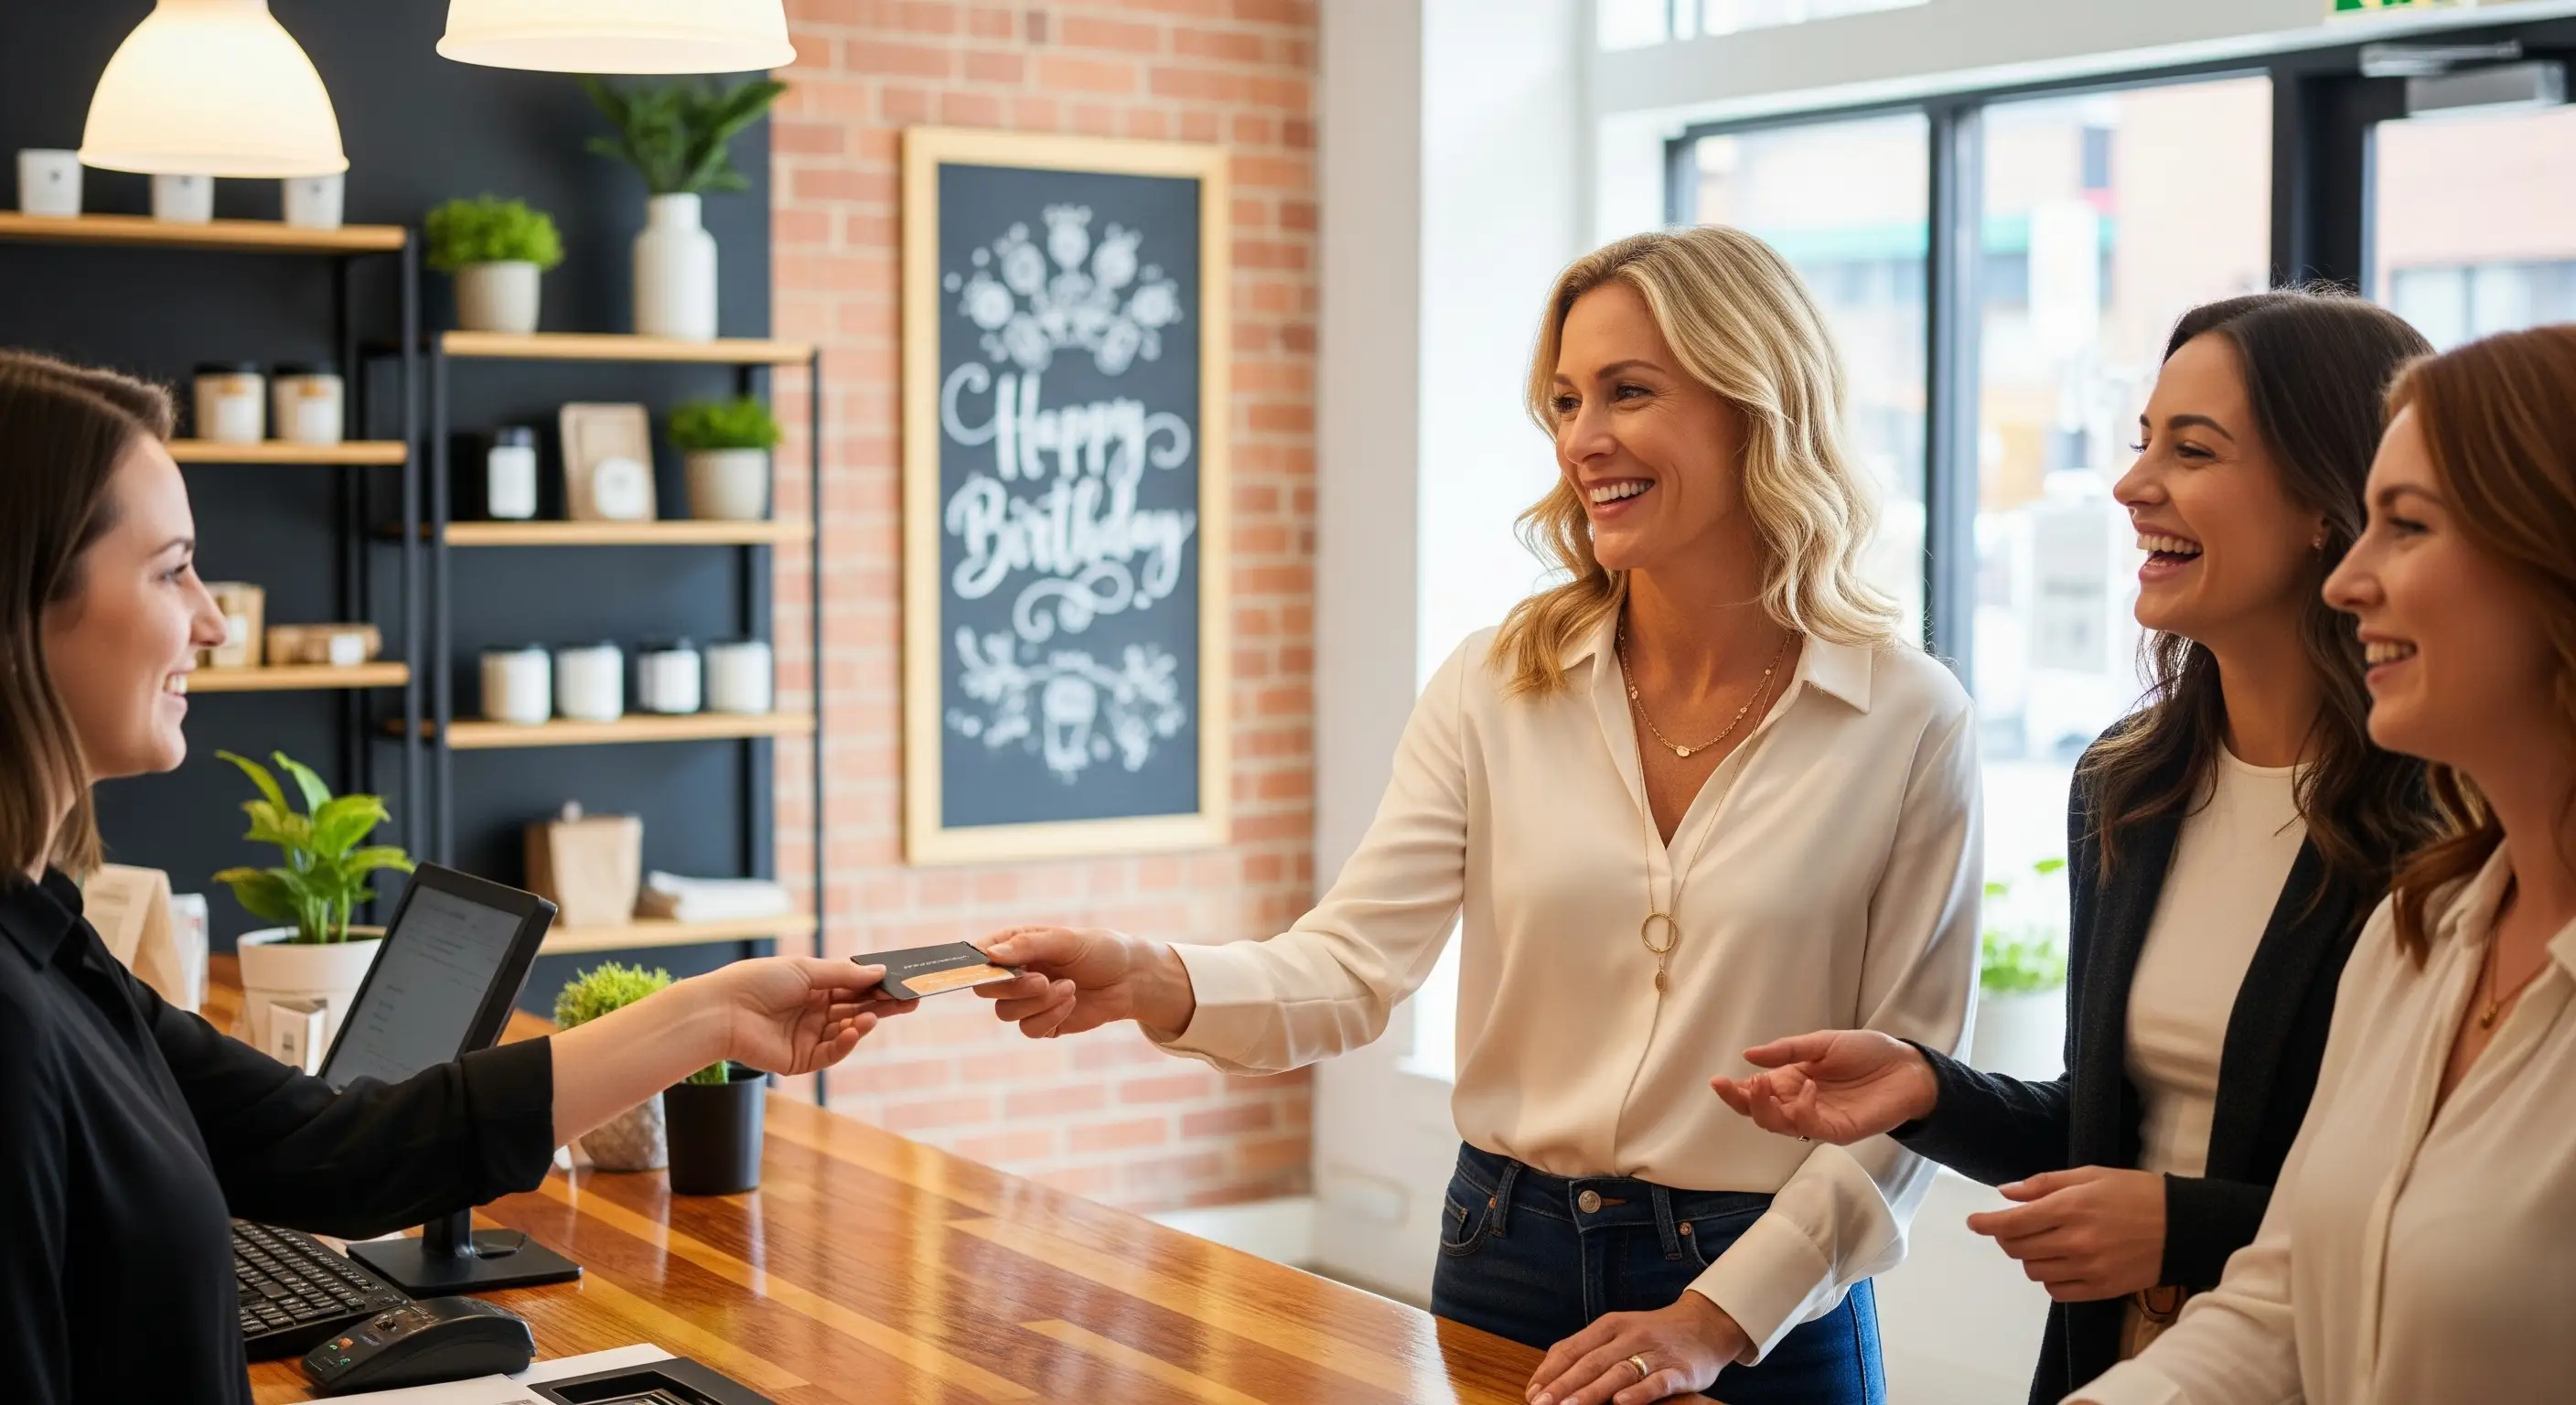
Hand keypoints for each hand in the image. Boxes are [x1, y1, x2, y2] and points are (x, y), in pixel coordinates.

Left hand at [698, 956, 917, 1075]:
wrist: (722, 1011)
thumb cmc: (758, 982)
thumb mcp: (805, 970)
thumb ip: (844, 975)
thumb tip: (880, 972)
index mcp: (813, 987)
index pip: (853, 987)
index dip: (877, 985)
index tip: (903, 982)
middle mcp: (813, 1012)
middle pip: (856, 1010)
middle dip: (883, 1006)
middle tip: (910, 1002)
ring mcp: (808, 1037)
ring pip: (847, 1032)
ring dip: (864, 1024)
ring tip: (876, 1016)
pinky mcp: (801, 1060)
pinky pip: (831, 1053)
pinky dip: (846, 1043)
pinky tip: (854, 1031)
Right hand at [974, 926, 1194, 1039]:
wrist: (1131, 979)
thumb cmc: (1100, 951)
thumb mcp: (1066, 941)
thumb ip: (1028, 945)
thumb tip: (990, 954)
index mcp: (1016, 945)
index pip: (979, 955)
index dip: (977, 963)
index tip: (990, 967)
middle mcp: (1016, 973)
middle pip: (986, 988)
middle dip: (1013, 987)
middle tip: (1042, 980)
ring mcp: (1027, 1001)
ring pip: (1006, 1013)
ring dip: (1039, 1003)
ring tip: (1070, 987)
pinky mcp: (1043, 1023)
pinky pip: (1029, 1029)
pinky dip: (1051, 1017)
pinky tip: (1071, 1002)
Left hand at [1526, 1291, 1746, 1404]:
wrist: (1707, 1325)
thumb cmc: (1653, 1335)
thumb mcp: (1618, 1333)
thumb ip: (1586, 1351)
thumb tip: (1547, 1376)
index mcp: (1609, 1326)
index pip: (1572, 1349)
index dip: (1550, 1372)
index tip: (1532, 1394)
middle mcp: (1630, 1336)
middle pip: (1591, 1362)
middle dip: (1564, 1386)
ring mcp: (1656, 1352)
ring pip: (1619, 1372)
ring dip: (1593, 1392)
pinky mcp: (1680, 1370)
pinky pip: (1658, 1382)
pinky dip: (1639, 1393)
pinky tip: (1622, 1403)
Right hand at [1708, 1029, 1936, 1144]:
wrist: (1906, 1067)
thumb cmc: (1866, 1052)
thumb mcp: (1822, 1043)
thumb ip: (1787, 1051)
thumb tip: (1748, 1056)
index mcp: (1791, 1080)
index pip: (1755, 1093)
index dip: (1735, 1091)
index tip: (1718, 1081)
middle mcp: (1799, 1102)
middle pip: (1760, 1114)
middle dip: (1743, 1103)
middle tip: (1741, 1087)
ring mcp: (1817, 1119)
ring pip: (1778, 1125)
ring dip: (1765, 1108)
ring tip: (1763, 1086)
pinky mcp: (1836, 1131)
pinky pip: (1809, 1127)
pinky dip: (1802, 1109)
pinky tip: (1808, 1088)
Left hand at [1965, 1165, 2165, 1301]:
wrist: (2182, 1226)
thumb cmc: (2135, 1193)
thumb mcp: (2090, 1175)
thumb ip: (2045, 1184)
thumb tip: (2005, 1194)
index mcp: (2070, 1208)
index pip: (2012, 1223)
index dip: (1986, 1224)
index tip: (1974, 1222)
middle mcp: (2075, 1242)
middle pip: (2017, 1249)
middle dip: (2007, 1238)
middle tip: (2016, 1228)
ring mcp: (2088, 1270)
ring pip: (2033, 1271)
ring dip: (2030, 1257)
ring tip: (2046, 1242)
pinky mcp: (2101, 1290)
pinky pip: (2056, 1291)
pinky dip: (2051, 1278)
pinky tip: (2062, 1262)